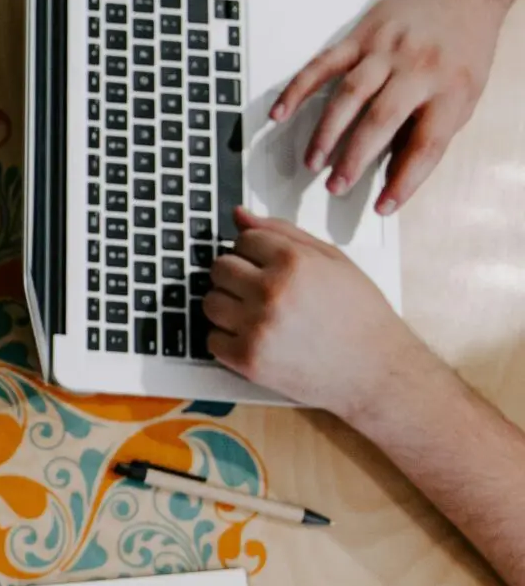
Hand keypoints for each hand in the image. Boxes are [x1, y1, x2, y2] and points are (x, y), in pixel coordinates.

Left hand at [203, 208, 432, 419]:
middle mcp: (272, 291)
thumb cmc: (359, 315)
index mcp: (294, 262)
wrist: (376, 370)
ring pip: (209, 302)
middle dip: (236, 276)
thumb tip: (239, 215)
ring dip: (228, 306)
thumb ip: (283, 233)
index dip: (254, 252)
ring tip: (258, 314)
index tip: (266, 265)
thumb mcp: (333, 261)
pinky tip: (255, 338)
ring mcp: (257, 327)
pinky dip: (227, 339)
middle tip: (261, 291)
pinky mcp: (248, 360)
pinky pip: (211, 339)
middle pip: (219, 268)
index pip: (242, 239)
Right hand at [272, 0, 511, 213]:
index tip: (383, 206)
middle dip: (354, 160)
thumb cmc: (465, 42)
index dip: (403, 181)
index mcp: (451, 89)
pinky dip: (298, 90)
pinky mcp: (360, 36)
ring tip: (312, 162)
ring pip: (349, 97)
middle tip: (335, 187)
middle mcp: (418, 69)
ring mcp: (385, 50)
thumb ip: (432, 128)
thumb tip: (397, 170)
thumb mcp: (465, 92)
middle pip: (380, 122)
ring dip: (326, 133)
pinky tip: (281, 113)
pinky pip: (323, 65)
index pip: (426, 145)